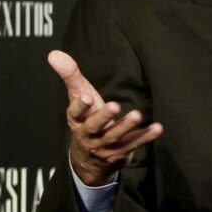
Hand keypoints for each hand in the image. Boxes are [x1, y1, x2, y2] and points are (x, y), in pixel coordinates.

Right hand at [48, 50, 162, 185]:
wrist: (90, 157)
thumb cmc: (86, 118)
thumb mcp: (78, 96)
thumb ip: (70, 75)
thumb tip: (53, 54)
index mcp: (77, 120)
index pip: (75, 113)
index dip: (80, 106)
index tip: (86, 97)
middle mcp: (88, 134)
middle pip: (95, 127)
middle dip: (103, 117)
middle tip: (115, 105)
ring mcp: (104, 146)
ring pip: (115, 137)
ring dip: (126, 126)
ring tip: (137, 114)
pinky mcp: (120, 152)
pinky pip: (133, 144)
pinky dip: (145, 137)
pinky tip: (157, 128)